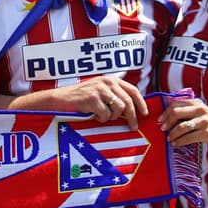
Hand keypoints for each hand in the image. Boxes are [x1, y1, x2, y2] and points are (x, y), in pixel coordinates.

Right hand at [30, 77, 146, 129]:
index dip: (141, 102)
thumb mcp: (100, 92)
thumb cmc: (82, 98)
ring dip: (112, 117)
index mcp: (111, 79)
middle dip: (132, 116)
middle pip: (128, 102)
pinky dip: (101, 119)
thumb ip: (114, 96)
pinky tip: (93, 115)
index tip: (145, 114)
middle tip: (132, 127)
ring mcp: (100, 89)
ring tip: (102, 116)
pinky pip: (105, 115)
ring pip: (119, 108)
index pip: (133, 90)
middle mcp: (107, 82)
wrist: (61, 99)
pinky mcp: (92, 98)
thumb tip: (133, 111)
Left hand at [159, 97, 207, 147]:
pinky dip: (180, 141)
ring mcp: (203, 121)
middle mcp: (199, 109)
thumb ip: (188, 110)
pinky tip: (176, 143)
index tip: (160, 120)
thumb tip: (169, 116)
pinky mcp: (206, 133)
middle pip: (176, 113)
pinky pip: (189, 137)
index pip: (175, 104)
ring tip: (169, 139)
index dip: (165, 112)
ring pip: (181, 127)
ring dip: (172, 134)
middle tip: (162, 129)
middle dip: (167, 122)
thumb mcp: (201, 111)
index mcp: (196, 102)